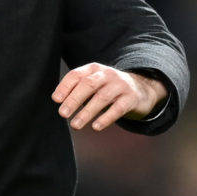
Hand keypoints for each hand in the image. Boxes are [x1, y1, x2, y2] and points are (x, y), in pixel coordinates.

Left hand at [51, 64, 166, 131]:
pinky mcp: (131, 98)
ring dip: (86, 112)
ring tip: (75, 125)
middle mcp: (107, 74)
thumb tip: (58, 102)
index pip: (76, 74)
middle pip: (88, 85)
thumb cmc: (107, 88)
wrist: (140, 89)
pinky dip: (106, 118)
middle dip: (74, 99)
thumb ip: (77, 89)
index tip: (56, 100)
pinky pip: (118, 108)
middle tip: (62, 114)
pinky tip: (96, 127)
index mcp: (93, 69)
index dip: (65, 86)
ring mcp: (121, 85)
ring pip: (102, 98)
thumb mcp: (93, 83)